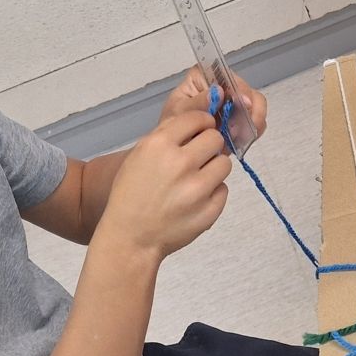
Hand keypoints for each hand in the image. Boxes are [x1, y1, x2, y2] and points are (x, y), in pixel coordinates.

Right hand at [102, 112, 230, 259]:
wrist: (131, 237)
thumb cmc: (132, 192)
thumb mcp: (140, 153)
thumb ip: (168, 133)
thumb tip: (197, 120)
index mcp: (161, 144)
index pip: (197, 118)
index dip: (201, 122)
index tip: (201, 129)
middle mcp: (181, 163)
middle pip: (215, 139)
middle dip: (209, 145)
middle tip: (200, 156)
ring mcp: (197, 190)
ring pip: (224, 164)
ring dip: (214, 168)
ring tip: (199, 177)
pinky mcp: (208, 212)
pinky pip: (223, 190)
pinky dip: (214, 192)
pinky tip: (198, 198)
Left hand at [160, 67, 267, 141]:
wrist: (174, 148)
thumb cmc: (172, 125)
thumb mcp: (178, 113)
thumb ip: (196, 103)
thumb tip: (217, 91)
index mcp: (204, 77)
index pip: (227, 74)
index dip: (238, 87)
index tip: (243, 103)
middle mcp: (222, 87)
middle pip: (246, 90)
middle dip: (248, 109)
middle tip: (240, 128)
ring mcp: (232, 104)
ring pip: (255, 106)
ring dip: (250, 122)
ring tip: (237, 138)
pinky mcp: (239, 122)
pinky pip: (254, 124)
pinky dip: (250, 133)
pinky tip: (239, 142)